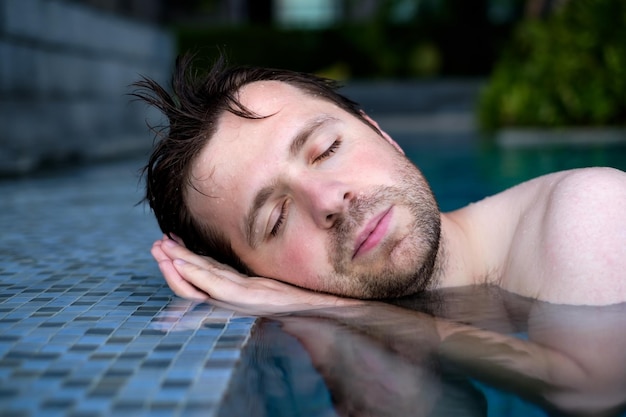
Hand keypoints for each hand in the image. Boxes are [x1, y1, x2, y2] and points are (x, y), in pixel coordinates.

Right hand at [151, 235, 359, 314]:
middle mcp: (235, 295)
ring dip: (176, 267)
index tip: (170, 241)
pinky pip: (216, 286)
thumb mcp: (271, 274)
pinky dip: (195, 275)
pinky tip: (181, 262)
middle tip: (156, 244)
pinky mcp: (249, 298)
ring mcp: (240, 298)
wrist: (321, 306)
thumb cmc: (298, 289)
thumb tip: (244, 245)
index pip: (202, 274)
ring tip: (161, 249)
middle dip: (172, 263)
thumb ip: (254, 266)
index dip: (183, 261)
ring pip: (198, 284)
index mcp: (238, 288)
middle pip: (193, 281)